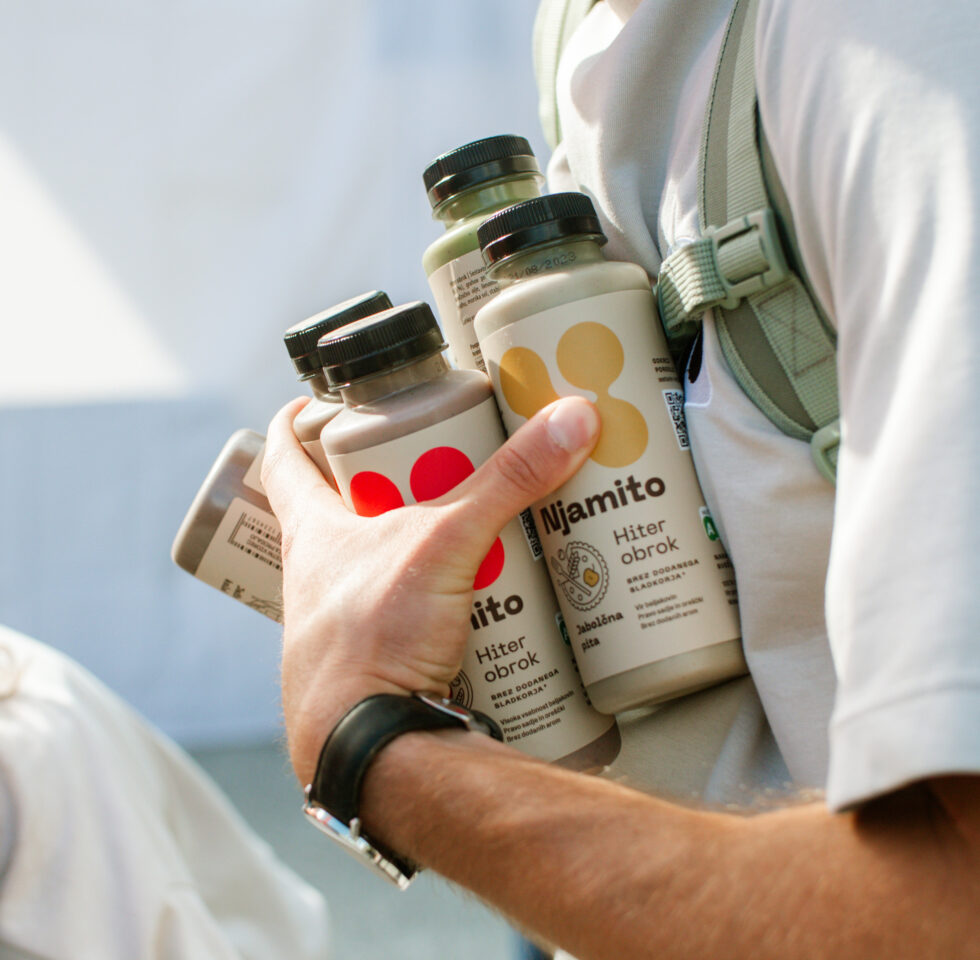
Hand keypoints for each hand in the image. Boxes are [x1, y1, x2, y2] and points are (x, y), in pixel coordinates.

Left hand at [261, 394, 600, 784]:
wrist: (367, 751)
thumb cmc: (371, 643)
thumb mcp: (443, 544)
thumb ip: (508, 481)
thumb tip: (569, 418)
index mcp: (312, 534)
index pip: (284, 458)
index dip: (297, 422)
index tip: (318, 400)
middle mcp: (315, 577)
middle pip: (339, 508)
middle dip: (383, 481)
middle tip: (427, 460)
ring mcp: (340, 623)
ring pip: (374, 565)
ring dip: (412, 545)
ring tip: (462, 528)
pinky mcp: (375, 662)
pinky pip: (401, 615)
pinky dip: (431, 600)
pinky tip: (468, 600)